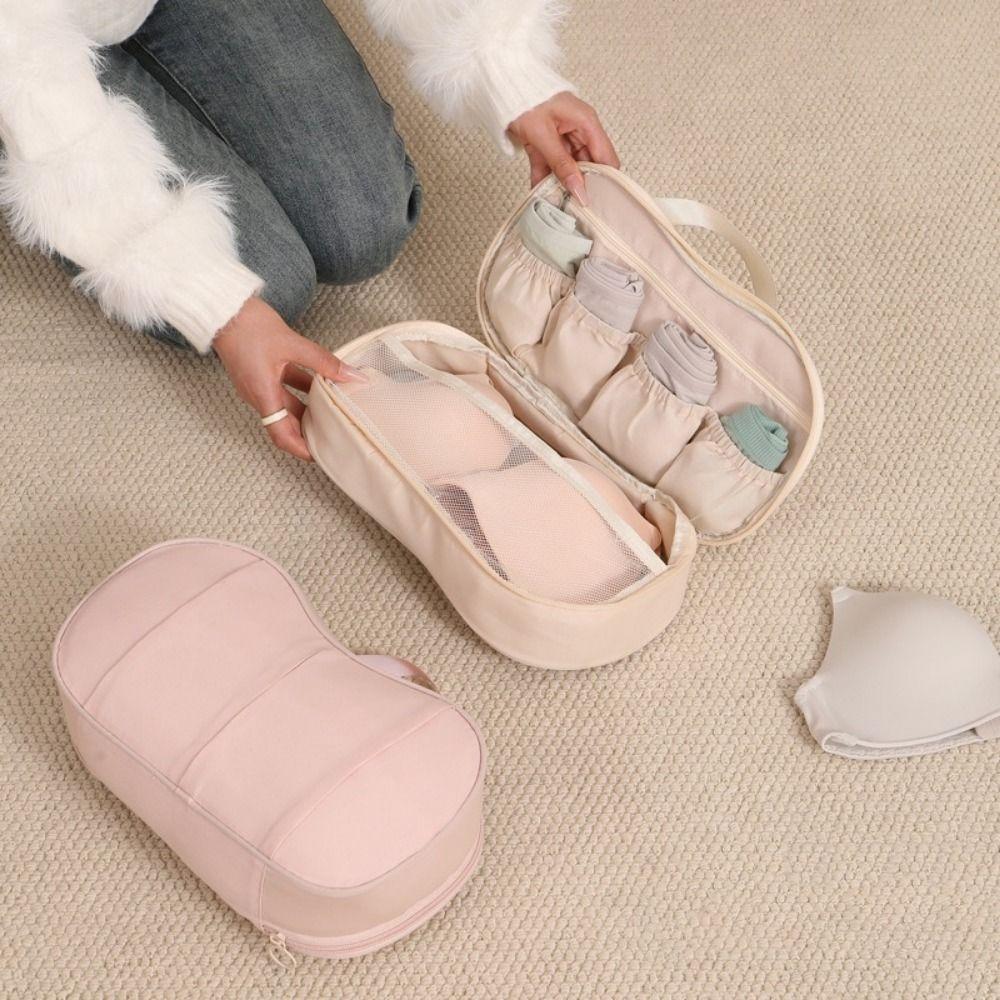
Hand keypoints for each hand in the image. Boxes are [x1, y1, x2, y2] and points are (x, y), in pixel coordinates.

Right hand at [213, 296, 365, 460]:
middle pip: (286, 423)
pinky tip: (324, 385)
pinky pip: (284, 388)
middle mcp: (259, 394)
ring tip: (334, 412)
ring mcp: (259, 383)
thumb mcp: (293, 344)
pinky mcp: (261, 372)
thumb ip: (324, 362)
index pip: (281, 434)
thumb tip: (352, 376)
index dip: (301, 448)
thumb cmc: (248, 326)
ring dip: (309, 410)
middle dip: (309, 432)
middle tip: (334, 436)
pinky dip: (303, 390)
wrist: (223, 307)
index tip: (321, 455)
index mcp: (262, 394)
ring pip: (287, 405)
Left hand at [507, 91, 619, 203]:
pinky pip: (550, 166)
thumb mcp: (543, 135)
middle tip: (575, 208)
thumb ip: (561, 164)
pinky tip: (538, 194)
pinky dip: (544, 179)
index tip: (598, 202)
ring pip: (568, 170)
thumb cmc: (524, 99)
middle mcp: (579, 131)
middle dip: (581, 187)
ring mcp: (564, 139)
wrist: (502, 87)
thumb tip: (579, 189)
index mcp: (586, 123)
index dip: (605, 181)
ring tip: (555, 204)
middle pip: (589, 167)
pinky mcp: (548, 145)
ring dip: (560, 186)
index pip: (607, 158)